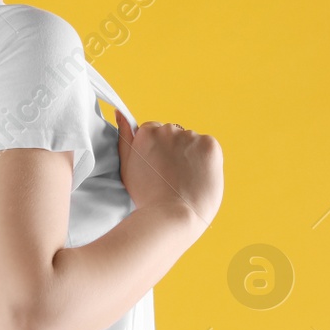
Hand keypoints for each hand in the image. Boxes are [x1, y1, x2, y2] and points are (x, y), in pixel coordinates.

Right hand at [116, 109, 222, 227]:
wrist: (173, 216)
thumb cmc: (146, 197)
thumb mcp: (126, 167)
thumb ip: (124, 138)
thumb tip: (119, 113)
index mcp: (148, 131)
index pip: (155, 133)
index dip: (157, 154)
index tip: (157, 170)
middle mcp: (169, 129)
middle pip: (174, 136)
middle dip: (174, 152)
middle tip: (171, 178)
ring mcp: (191, 136)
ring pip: (192, 143)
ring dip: (191, 157)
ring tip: (185, 182)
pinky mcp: (210, 145)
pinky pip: (208, 149)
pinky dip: (206, 162)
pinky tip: (198, 178)